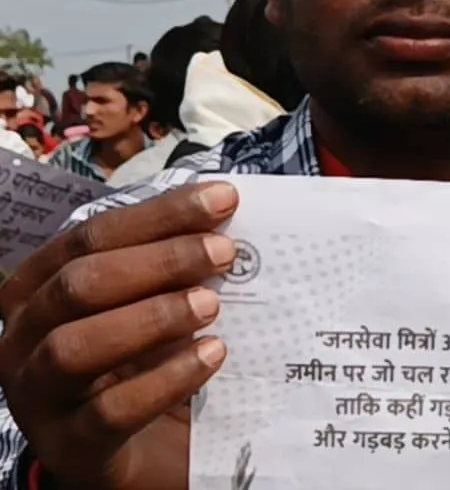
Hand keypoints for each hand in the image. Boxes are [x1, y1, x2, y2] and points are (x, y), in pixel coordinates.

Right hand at [0, 183, 238, 489]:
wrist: (140, 451)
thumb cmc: (144, 363)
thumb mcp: (152, 305)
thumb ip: (172, 266)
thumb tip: (224, 214)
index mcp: (38, 289)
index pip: (91, 236)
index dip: (158, 215)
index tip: (224, 199)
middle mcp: (23, 338)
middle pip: (79, 284)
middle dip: (159, 261)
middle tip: (224, 252)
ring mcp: (38, 396)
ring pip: (75, 347)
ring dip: (152, 317)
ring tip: (212, 304)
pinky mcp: (70, 446)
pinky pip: (108, 412)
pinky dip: (165, 379)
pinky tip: (212, 356)